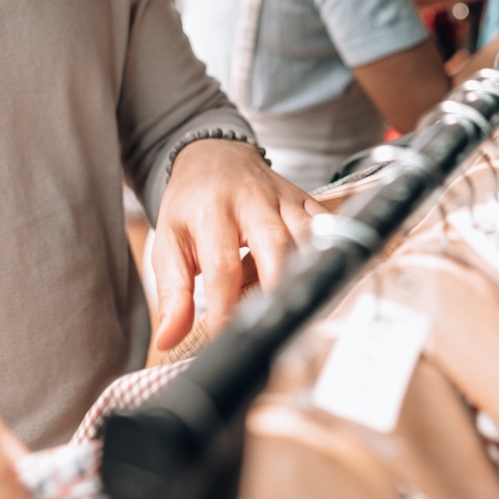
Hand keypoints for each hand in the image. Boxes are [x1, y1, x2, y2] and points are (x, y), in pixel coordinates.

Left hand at [150, 139, 319, 350]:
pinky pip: (328, 226)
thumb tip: (168, 338)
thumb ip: (172, 294)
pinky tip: (317, 281)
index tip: (224, 340)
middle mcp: (251, 201)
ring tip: (292, 309)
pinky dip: (329, 255)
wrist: (212, 157)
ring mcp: (283, 198)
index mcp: (212, 212)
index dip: (226, 310)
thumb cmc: (191, 205)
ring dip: (306, 277)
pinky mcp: (305, 199)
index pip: (222, 265)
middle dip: (277, 291)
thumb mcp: (169, 245)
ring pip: (308, 237)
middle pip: (276, 246)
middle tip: (269, 328)